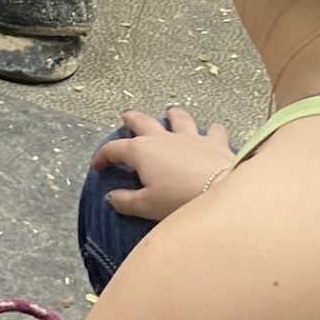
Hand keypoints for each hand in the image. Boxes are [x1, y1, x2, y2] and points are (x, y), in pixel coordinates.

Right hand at [91, 108, 234, 221]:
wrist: (221, 191)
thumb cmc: (178, 199)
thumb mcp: (146, 206)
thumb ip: (125, 201)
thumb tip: (111, 198)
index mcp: (141, 151)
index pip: (114, 149)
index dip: (103, 156)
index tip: (97, 165)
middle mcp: (163, 138)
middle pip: (142, 122)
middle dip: (131, 119)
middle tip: (126, 117)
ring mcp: (190, 137)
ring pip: (178, 118)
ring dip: (172, 116)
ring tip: (170, 114)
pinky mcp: (215, 142)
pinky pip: (213, 131)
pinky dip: (211, 131)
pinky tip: (212, 132)